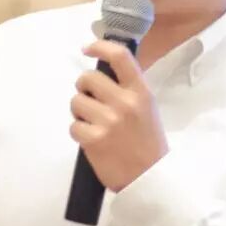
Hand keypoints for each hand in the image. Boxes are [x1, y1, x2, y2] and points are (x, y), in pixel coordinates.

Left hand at [70, 40, 168, 191]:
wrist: (151, 179)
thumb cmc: (148, 143)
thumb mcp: (148, 109)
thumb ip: (129, 90)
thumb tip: (103, 73)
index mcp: (141, 92)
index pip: (120, 57)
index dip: (100, 47)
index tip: (87, 48)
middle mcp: (125, 103)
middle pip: (88, 79)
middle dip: (83, 88)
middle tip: (89, 100)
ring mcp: (109, 121)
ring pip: (76, 102)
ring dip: (79, 112)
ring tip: (92, 123)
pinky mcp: (94, 140)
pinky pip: (73, 126)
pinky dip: (79, 132)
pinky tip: (91, 140)